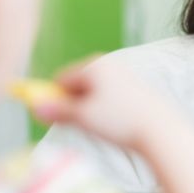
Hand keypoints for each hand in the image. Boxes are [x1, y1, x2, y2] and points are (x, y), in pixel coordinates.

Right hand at [32, 56, 168, 152]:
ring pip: (93, 94)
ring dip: (89, 109)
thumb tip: (34, 106)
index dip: (54, 99)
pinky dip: (106, 110)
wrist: (159, 128)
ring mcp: (124, 75)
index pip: (61, 79)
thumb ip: (56, 111)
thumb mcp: (82, 117)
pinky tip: (116, 123)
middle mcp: (110, 64)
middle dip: (73, 104)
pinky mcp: (135, 88)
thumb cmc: (120, 120)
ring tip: (103, 124)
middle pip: (77, 84)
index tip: (55, 118)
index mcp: (94, 64)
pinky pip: (109, 98)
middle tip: (83, 123)